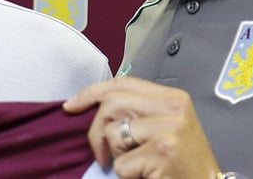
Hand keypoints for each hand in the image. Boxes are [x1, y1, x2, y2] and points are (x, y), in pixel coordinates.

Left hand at [64, 76, 219, 178]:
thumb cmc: (181, 163)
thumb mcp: (164, 127)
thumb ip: (136, 111)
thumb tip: (91, 105)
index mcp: (174, 97)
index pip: (122, 83)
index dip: (91, 92)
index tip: (71, 106)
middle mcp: (174, 108)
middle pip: (112, 103)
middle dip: (96, 131)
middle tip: (102, 155)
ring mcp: (170, 130)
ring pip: (113, 133)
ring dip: (116, 156)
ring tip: (137, 165)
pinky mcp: (163, 153)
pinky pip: (122, 163)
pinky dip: (126, 175)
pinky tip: (146, 176)